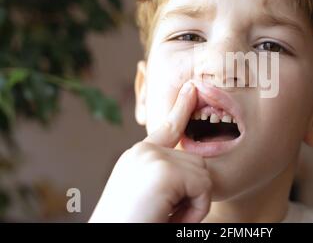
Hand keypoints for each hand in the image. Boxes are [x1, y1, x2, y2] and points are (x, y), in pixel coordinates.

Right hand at [89, 81, 211, 222]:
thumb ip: (163, 174)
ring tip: (166, 217)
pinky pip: (204, 187)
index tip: (192, 89)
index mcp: (138, 156)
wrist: (104, 242)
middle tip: (168, 213)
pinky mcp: (164, 171)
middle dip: (192, 192)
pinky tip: (170, 218)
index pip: (167, 127)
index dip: (182, 108)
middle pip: (197, 161)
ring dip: (194, 202)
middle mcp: (143, 151)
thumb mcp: (144, 194)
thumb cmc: (129, 224)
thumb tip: (194, 164)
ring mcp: (153, 158)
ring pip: (203, 174)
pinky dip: (196, 210)